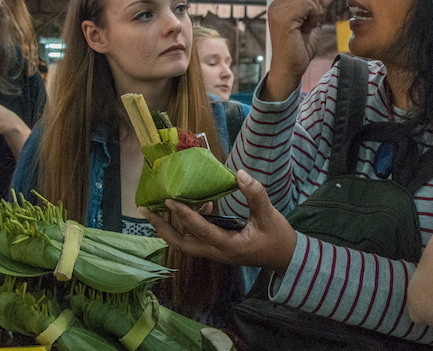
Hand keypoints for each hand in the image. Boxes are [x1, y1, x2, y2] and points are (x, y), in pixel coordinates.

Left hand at [142, 170, 297, 273]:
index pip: (201, 230)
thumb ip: (255, 194)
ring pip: (185, 243)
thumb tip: (239, 174)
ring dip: (170, 227)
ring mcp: (216, 252)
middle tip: (147, 210)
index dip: (185, 215)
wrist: (285, 258)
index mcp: (228, 245)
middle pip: (181, 244)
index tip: (169, 200)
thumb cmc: (277, 238)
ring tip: (158, 208)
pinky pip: (195, 239)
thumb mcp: (269, 215)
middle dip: (162, 228)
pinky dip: (187, 224)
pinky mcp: (218, 249)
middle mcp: (217, 252)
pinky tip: (196, 205)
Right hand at [263, 0, 338, 101]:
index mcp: (281, 3)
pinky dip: (315, 12)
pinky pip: (306, 2)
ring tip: (311, 23)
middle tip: (317, 14)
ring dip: (316, 7)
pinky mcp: (283, 18)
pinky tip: (311, 25)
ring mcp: (277, 10)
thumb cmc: (300, 49)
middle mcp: (276, 4)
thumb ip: (321, 5)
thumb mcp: (315, 22)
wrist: (290, 69)